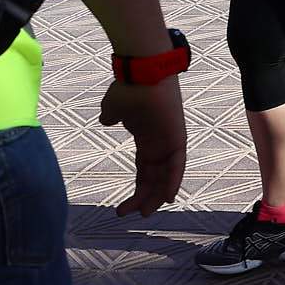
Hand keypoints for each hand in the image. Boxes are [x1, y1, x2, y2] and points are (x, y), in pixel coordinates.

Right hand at [98, 79, 187, 217]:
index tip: (130, 202)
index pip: (145, 167)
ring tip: (145, 213)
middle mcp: (161, 141)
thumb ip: (112, 116)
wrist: (140, 72)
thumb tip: (106, 120)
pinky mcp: (177, 136)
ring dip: (155, 194)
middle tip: (132, 213)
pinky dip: (172, 181)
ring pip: (165, 174)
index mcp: (147, 137)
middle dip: (144, 195)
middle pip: (154, 175)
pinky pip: (177, 164)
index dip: (141, 184)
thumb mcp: (115, 107)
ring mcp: (170, 139)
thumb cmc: (128, 87)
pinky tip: (166, 198)